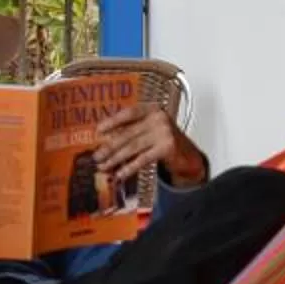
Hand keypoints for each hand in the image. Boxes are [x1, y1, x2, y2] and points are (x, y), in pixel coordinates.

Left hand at [92, 104, 206, 198]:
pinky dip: (129, 168)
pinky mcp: (167, 148)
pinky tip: (120, 174)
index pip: (129, 113)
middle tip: (97, 156)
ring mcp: (164, 132)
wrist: (187, 154)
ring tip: (104, 166)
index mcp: (152, 109)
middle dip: (110, 146)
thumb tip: (105, 139)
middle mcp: (159, 118)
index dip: (112, 121)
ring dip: (116, 158)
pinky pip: (143, 159)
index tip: (98, 131)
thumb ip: (131, 129)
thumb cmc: (163, 140)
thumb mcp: (148, 128)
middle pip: (128, 133)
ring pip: (133, 147)